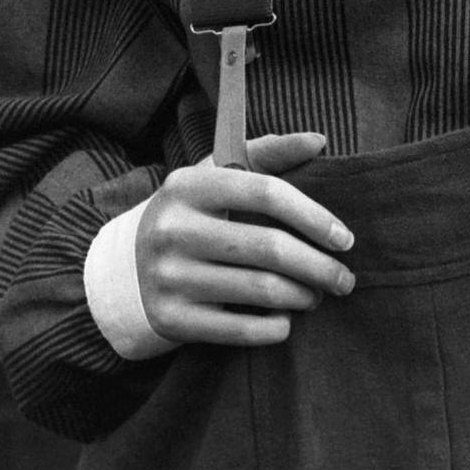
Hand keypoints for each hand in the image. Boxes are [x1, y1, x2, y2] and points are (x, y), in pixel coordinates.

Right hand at [135, 132, 354, 346]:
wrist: (125, 270)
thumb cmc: (192, 216)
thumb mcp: (216, 176)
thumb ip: (267, 154)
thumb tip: (318, 140)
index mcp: (189, 185)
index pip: (267, 192)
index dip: (314, 215)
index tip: (344, 238)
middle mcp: (174, 228)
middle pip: (270, 247)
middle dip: (320, 266)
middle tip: (344, 279)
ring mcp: (168, 276)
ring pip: (261, 290)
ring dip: (303, 296)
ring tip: (317, 295)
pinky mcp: (171, 318)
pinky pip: (240, 329)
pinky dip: (275, 328)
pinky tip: (286, 320)